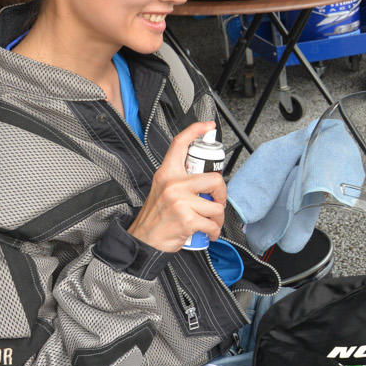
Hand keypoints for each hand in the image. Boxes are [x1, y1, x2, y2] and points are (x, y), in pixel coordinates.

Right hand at [126, 122, 226, 252]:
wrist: (144, 240)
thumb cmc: (156, 216)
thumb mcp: (162, 189)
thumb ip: (180, 179)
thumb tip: (205, 177)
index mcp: (167, 173)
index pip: (180, 144)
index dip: (195, 131)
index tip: (207, 126)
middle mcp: (173, 184)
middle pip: (214, 179)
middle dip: (222, 194)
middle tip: (217, 202)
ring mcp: (180, 201)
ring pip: (216, 205)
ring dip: (217, 218)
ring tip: (209, 222)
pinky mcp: (187, 219)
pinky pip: (213, 223)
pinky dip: (214, 231)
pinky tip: (207, 233)